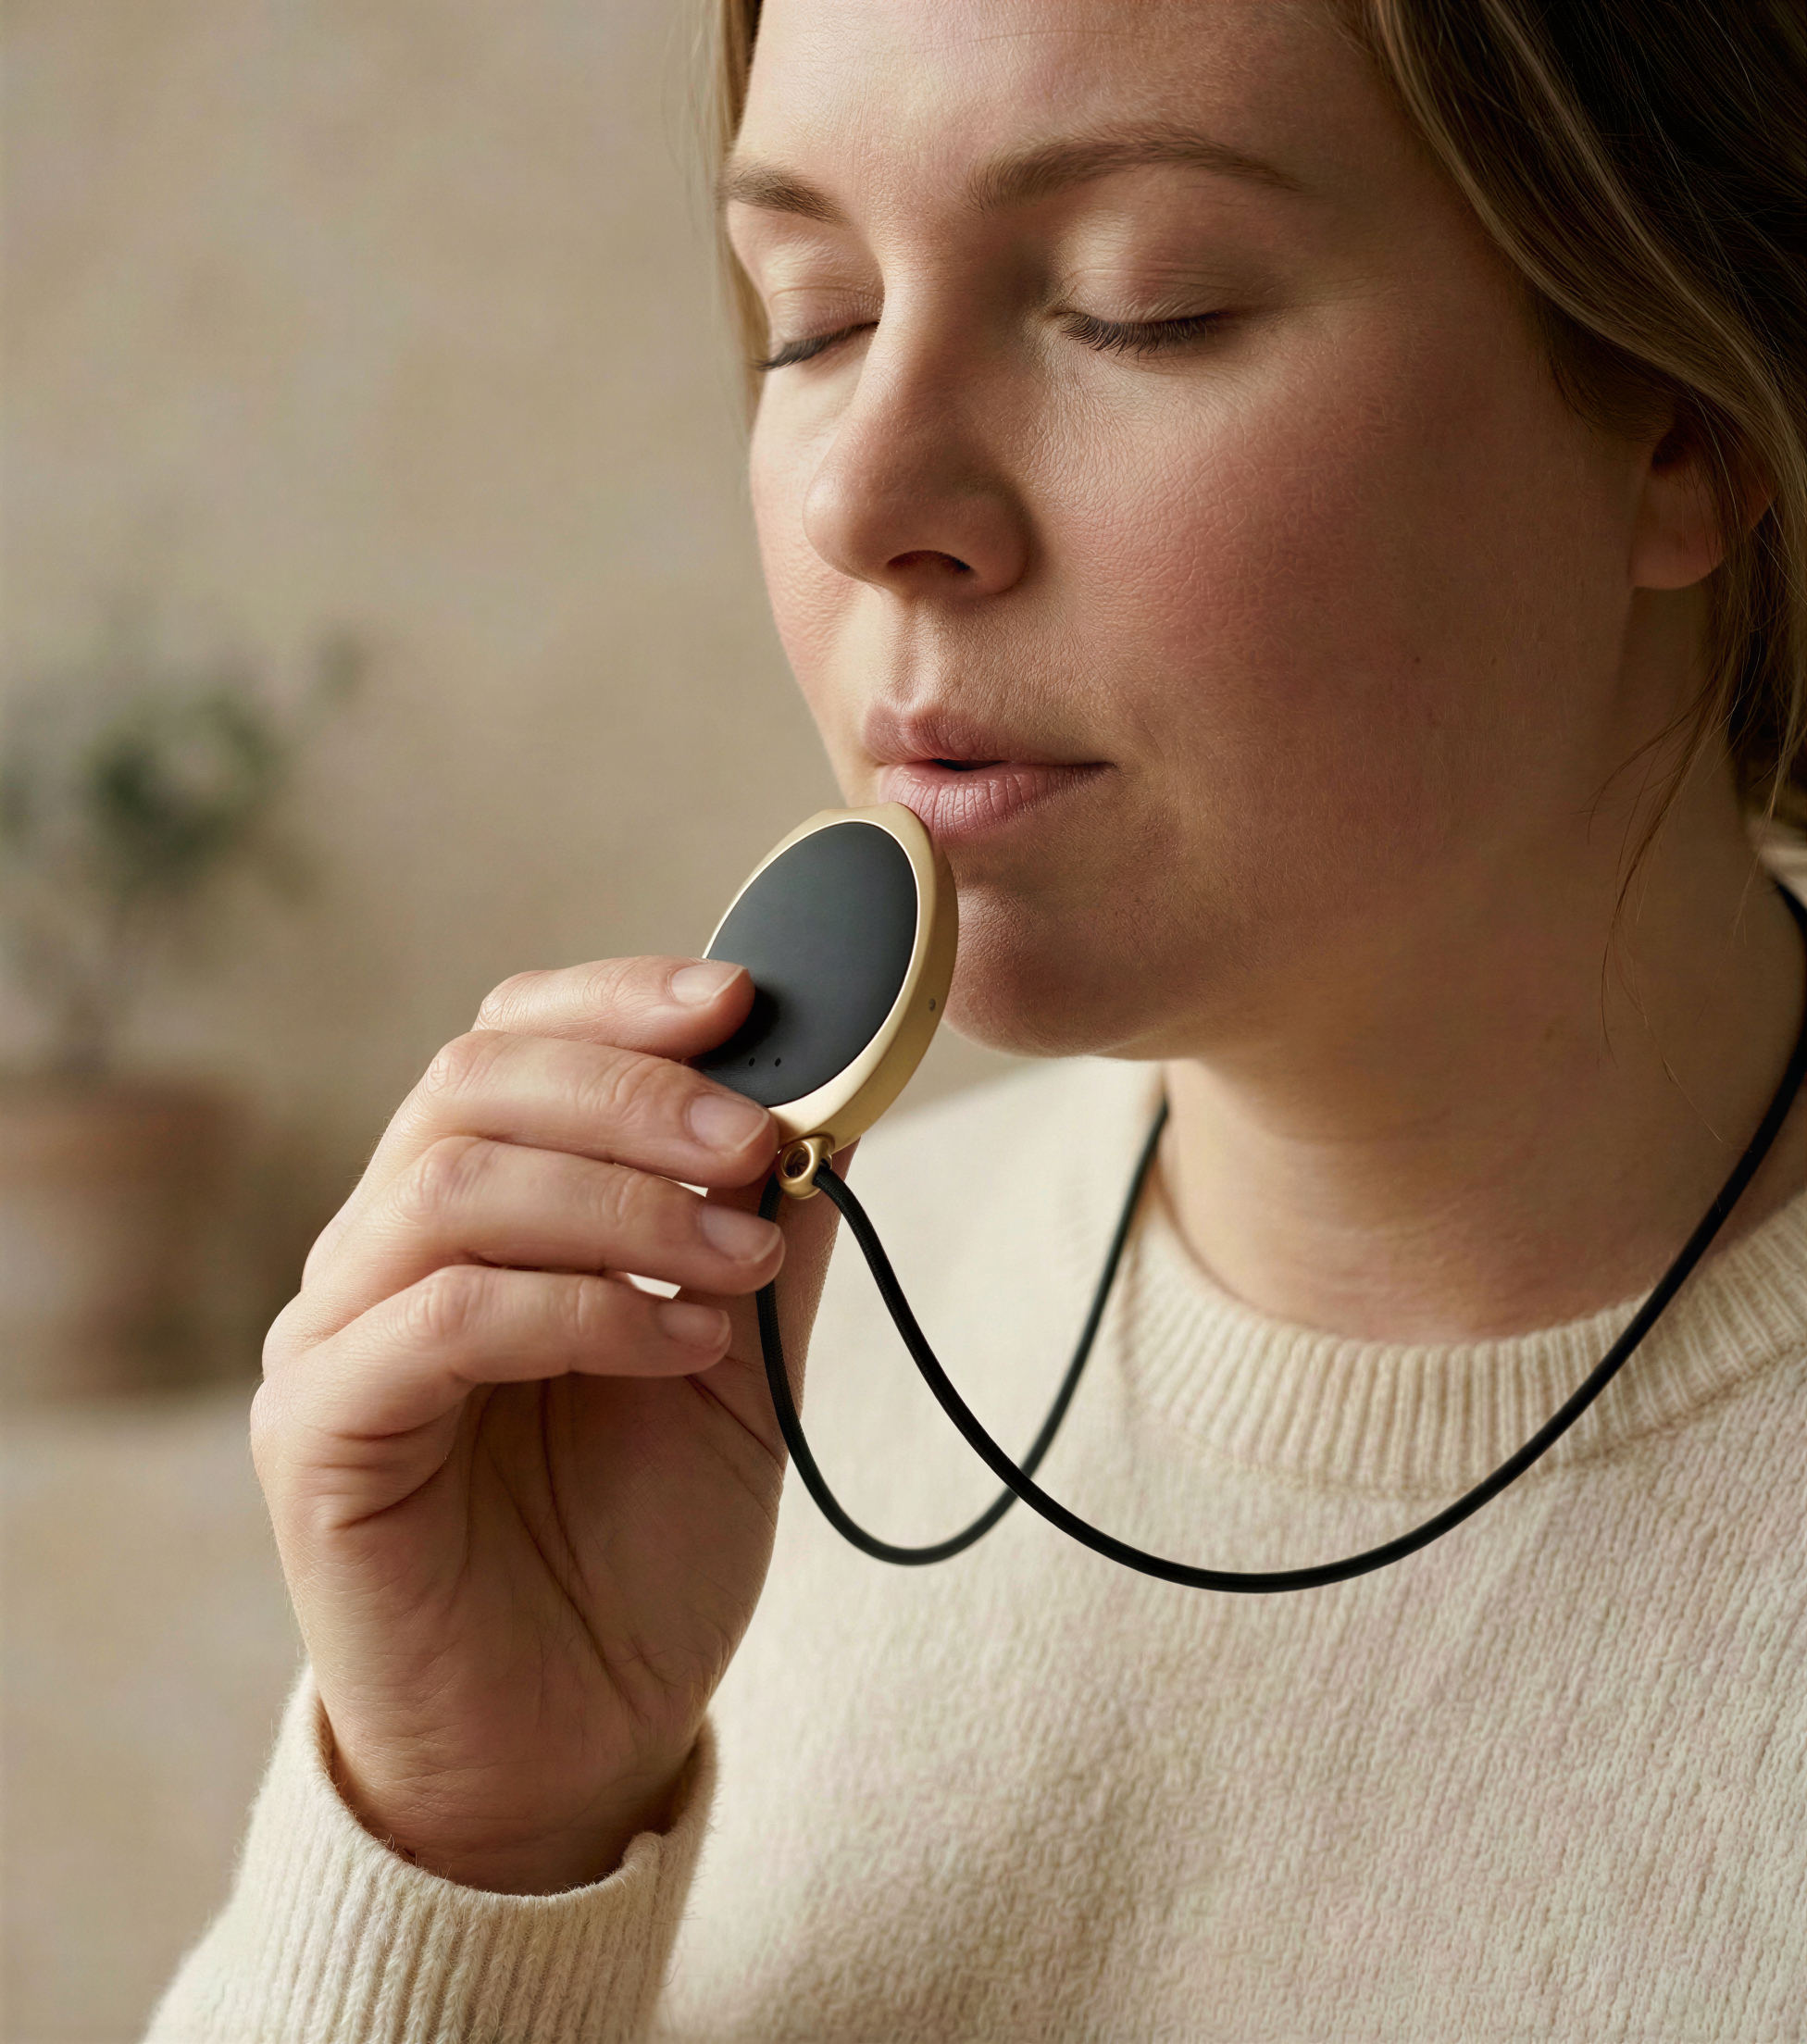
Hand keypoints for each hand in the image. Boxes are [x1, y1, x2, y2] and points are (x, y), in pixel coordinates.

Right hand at [253, 956, 842, 1892]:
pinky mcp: (319, 1435)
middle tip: (761, 1144)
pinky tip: (681, 1345)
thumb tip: (831, 1099)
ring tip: (739, 1260)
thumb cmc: (641, 1545)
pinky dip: (581, 1307)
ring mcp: (336, 1338)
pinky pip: (439, 1319)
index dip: (619, 1001)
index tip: (747, 999)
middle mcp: (381, 1251)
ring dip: (624, 1201)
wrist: (576, 1739)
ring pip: (454, 1186)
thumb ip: (761, 1229)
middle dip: (636, 1093)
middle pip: (473, 1083)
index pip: (509, 1040)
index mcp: (472, 1210)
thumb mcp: (737, 1361)